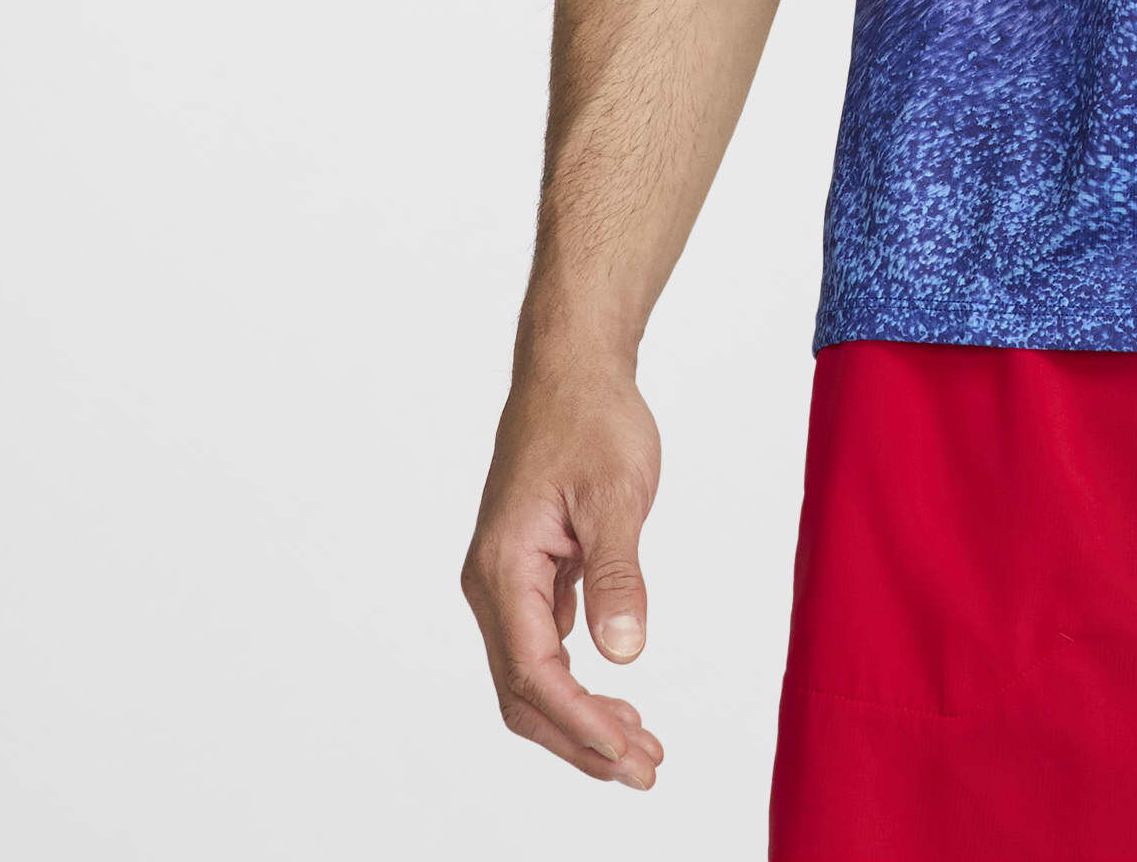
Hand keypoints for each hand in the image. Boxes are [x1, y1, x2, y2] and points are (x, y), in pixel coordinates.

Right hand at [460, 358, 668, 788]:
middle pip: (524, 693)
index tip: (629, 754)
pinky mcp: (527, 570)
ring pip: (531, 674)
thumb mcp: (617, 494)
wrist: (571, 367)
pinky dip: (577, 680)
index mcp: (502, 570)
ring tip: (639, 747)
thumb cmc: (591, 418)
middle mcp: (492, 584)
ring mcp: (506, 580)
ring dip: (580, 717)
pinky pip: (542, 645)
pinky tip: (615, 696)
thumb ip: (617, 575)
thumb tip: (624, 653)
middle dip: (580, 739)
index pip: (534, 674)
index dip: (580, 723)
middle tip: (645, 769)